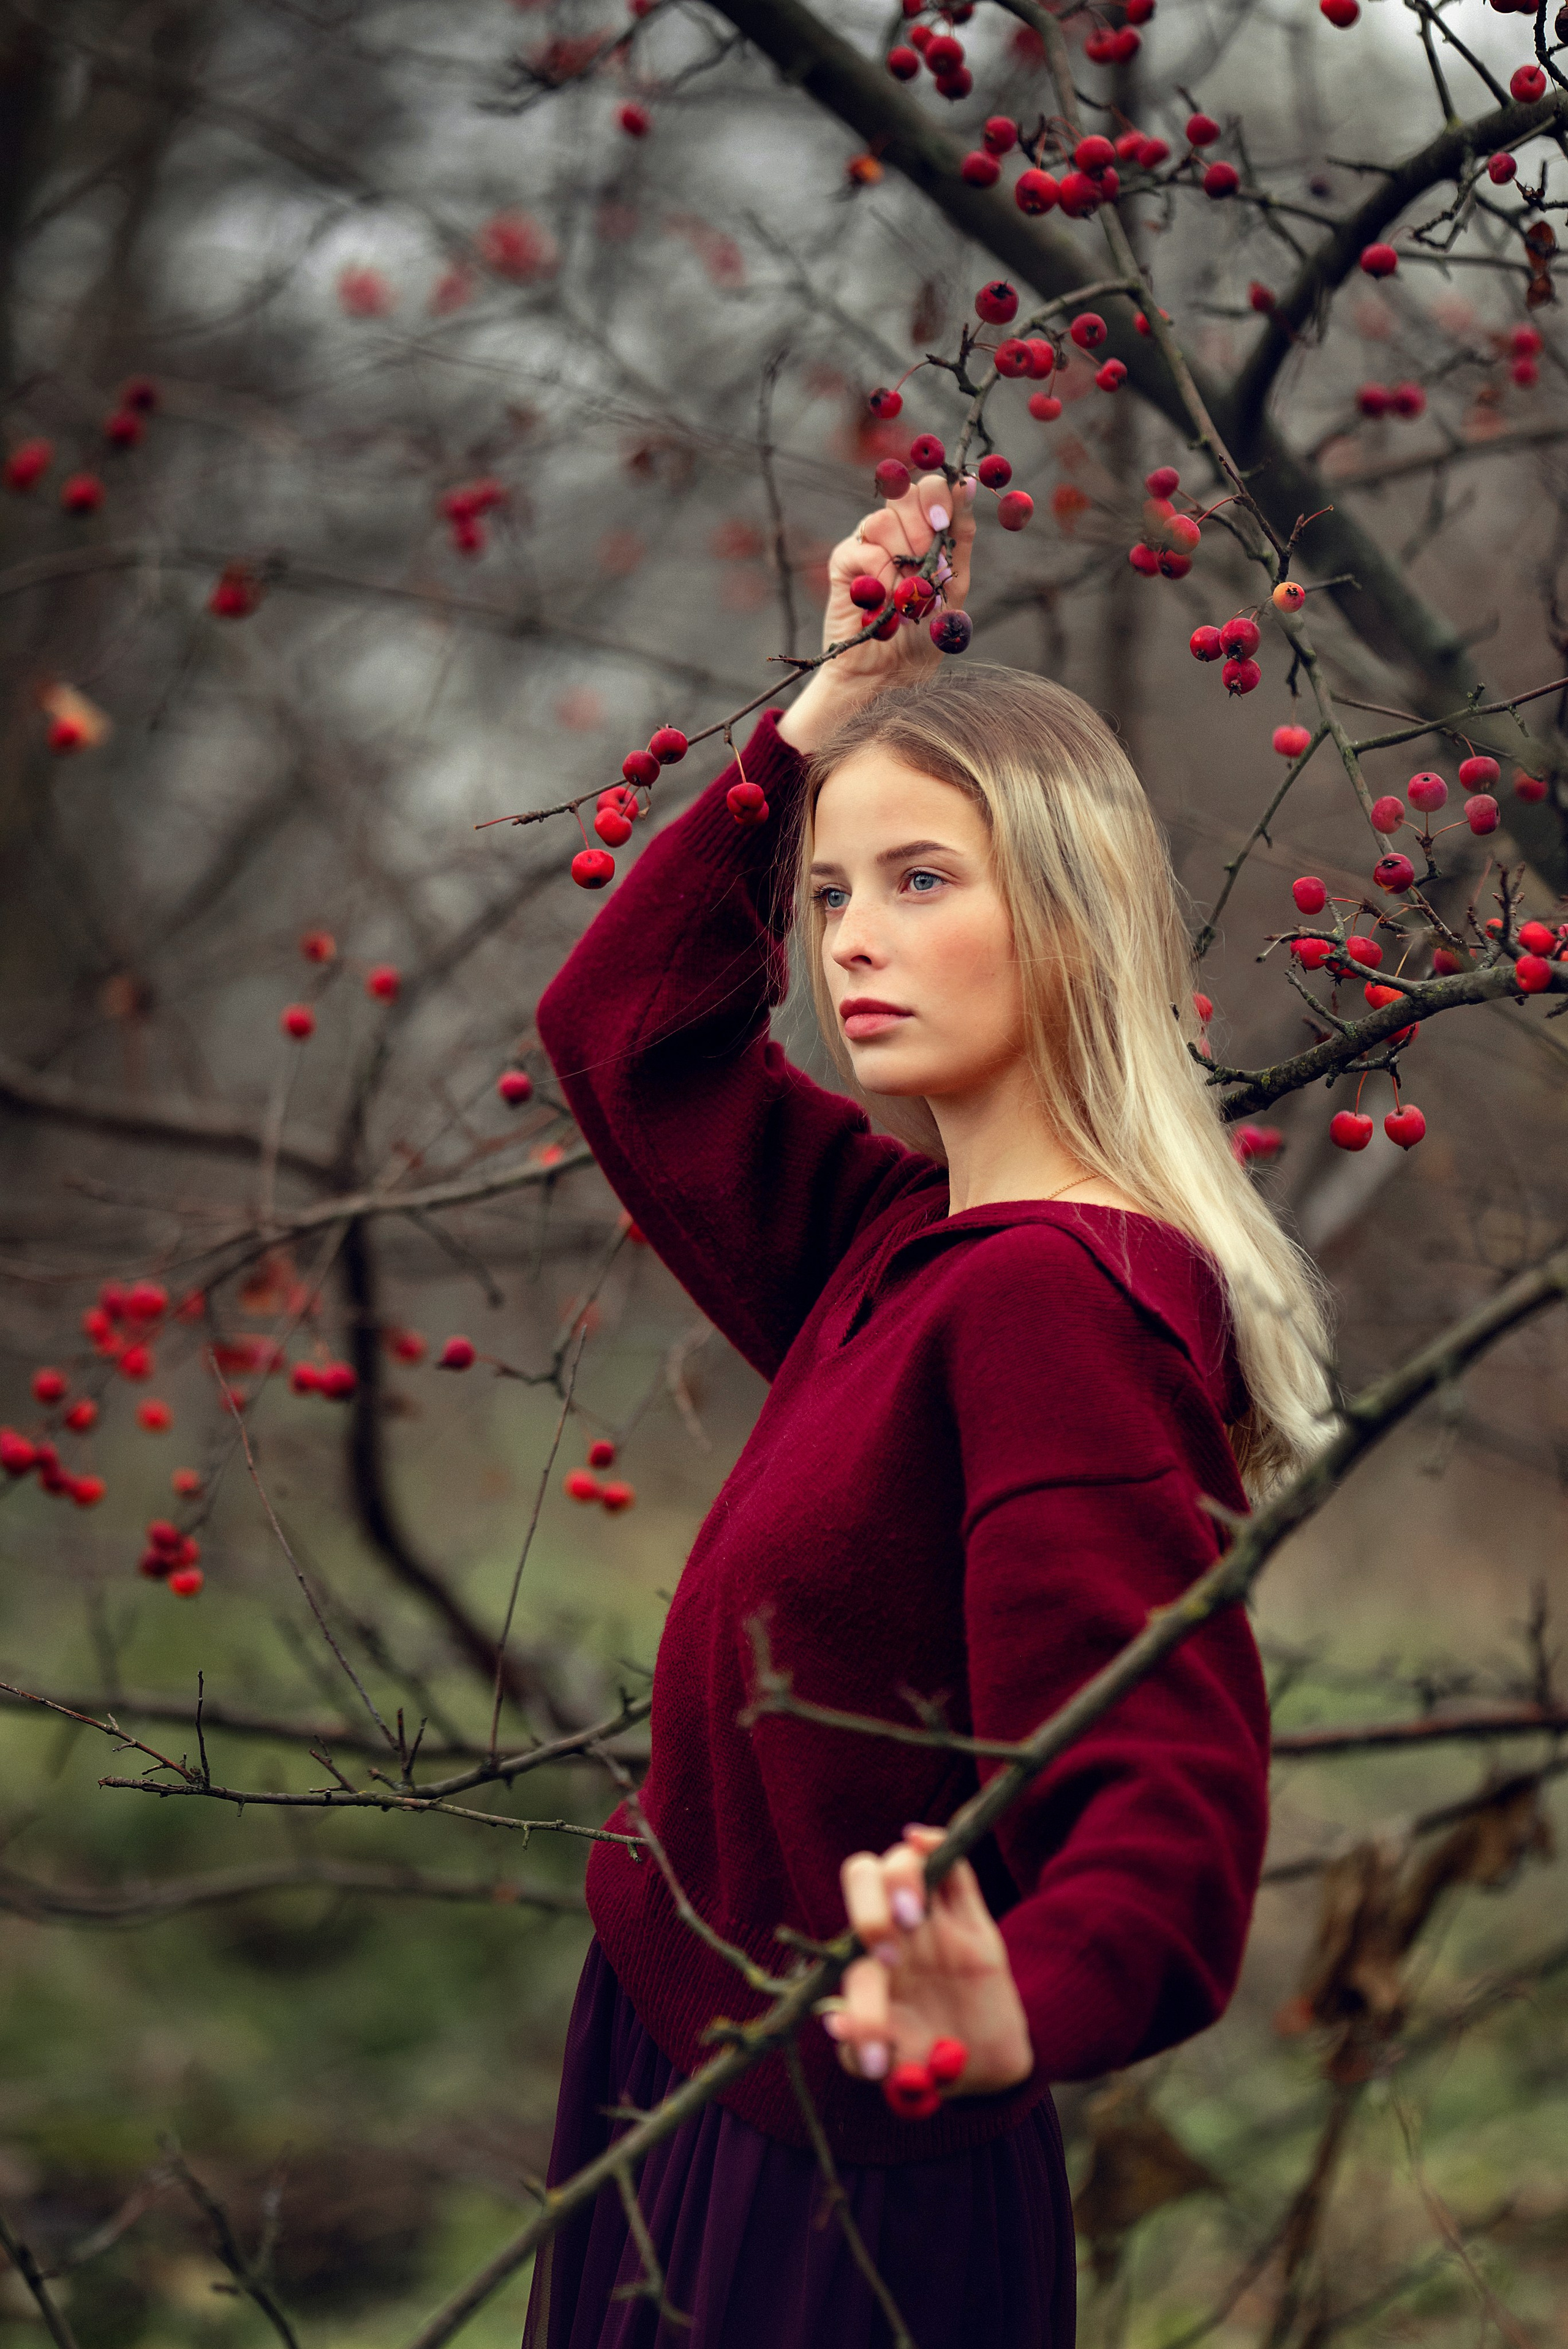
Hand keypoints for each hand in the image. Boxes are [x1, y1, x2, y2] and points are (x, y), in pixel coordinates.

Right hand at [777, 471, 977, 753]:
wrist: (889, 675)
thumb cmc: (923, 635)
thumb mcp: (954, 584)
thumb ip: (960, 536)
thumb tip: (966, 483)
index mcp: (924, 530)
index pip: (932, 487)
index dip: (939, 496)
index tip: (943, 522)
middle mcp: (895, 531)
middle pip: (906, 493)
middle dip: (921, 527)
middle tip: (924, 563)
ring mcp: (867, 544)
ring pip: (883, 519)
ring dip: (902, 556)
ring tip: (906, 593)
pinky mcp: (844, 562)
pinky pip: (863, 549)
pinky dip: (879, 574)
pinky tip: (884, 599)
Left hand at [819, 1824, 1034, 2099]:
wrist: (985, 2060)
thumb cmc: (929, 2062)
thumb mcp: (901, 2071)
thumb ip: (866, 2053)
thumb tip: (834, 2022)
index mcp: (867, 1967)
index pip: (845, 1957)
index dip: (858, 2000)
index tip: (875, 2046)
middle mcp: (891, 1932)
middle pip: (863, 1882)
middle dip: (868, 1908)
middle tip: (887, 1952)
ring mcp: (932, 1917)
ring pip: (902, 1863)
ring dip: (901, 1878)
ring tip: (913, 1917)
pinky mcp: (970, 1914)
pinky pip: (953, 1863)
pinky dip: (935, 1842)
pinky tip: (921, 1839)